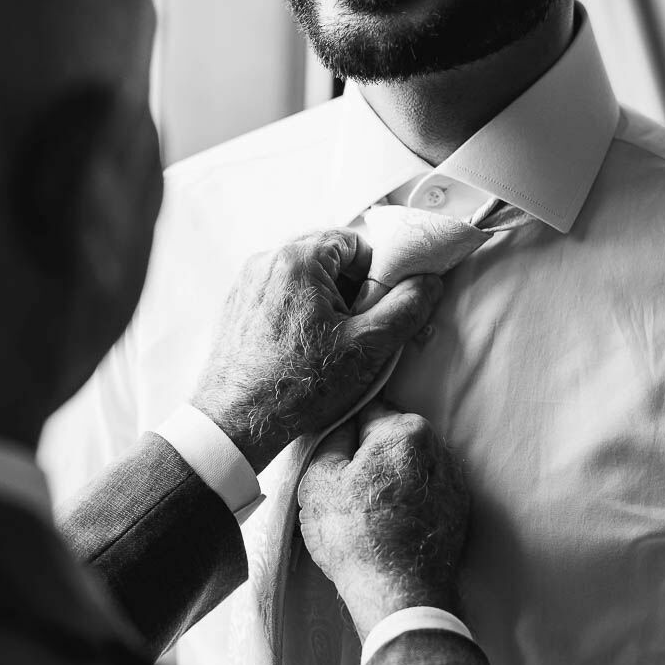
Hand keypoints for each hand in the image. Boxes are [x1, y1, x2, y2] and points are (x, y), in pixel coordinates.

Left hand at [190, 230, 442, 471]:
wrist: (238, 422)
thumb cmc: (299, 386)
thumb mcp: (368, 346)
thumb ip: (407, 307)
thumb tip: (428, 282)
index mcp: (297, 259)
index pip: (354, 242)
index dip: (375, 274)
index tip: (378, 307)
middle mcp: (266, 262)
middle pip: (327, 258)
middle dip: (350, 289)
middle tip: (358, 329)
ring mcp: (247, 284)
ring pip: (304, 278)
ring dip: (325, 303)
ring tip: (331, 345)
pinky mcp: (237, 307)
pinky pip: (280, 296)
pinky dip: (299, 314)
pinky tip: (304, 351)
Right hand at [297, 398, 469, 638]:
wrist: (399, 595)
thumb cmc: (355, 535)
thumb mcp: (319, 478)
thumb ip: (333, 438)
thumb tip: (344, 426)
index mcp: (406, 431)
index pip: (367, 413)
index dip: (344, 435)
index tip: (335, 457)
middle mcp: (440, 449)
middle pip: (392, 441)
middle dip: (371, 458)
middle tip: (347, 491)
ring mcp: (454, 483)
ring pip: (410, 469)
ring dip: (391, 482)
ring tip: (369, 514)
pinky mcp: (459, 513)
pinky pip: (426, 495)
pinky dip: (409, 504)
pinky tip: (389, 527)